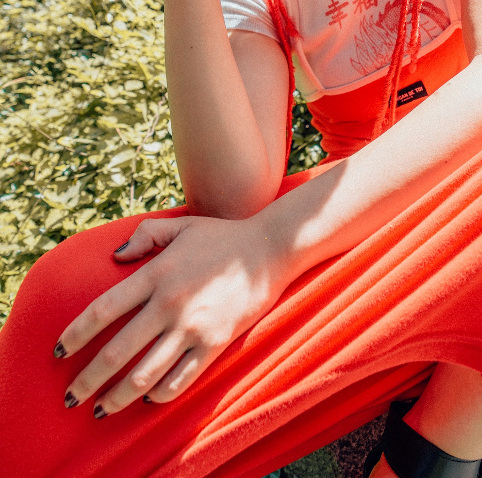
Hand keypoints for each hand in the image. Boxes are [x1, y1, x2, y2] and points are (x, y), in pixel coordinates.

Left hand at [54, 214, 286, 415]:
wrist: (269, 250)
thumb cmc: (222, 237)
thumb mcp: (181, 224)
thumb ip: (145, 235)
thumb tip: (114, 257)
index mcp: (156, 273)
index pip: (103, 310)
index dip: (76, 335)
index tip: (59, 353)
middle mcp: (170, 303)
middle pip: (117, 351)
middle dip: (88, 380)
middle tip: (70, 397)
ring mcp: (193, 326)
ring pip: (145, 374)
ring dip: (118, 398)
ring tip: (101, 410)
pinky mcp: (215, 343)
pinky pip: (180, 379)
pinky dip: (159, 395)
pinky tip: (148, 399)